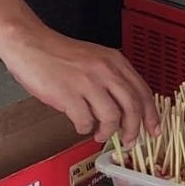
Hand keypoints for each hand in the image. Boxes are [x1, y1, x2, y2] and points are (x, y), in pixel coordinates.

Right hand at [0, 27, 159, 143]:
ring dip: (107, 131)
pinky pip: (85, 120)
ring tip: (100, 134)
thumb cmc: (60, 54)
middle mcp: (106, 71)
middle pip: (132, 106)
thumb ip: (111, 78)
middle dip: (134, 129)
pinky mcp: (68, 95)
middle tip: (129, 141)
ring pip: (111, 116)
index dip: (151, 114)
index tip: (154, 129)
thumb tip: (125, 108)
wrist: (30, 44)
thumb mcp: (95, 59)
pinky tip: (80, 125)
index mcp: (115, 62)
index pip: (143, 91)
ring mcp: (87, 83)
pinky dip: (85, 128)